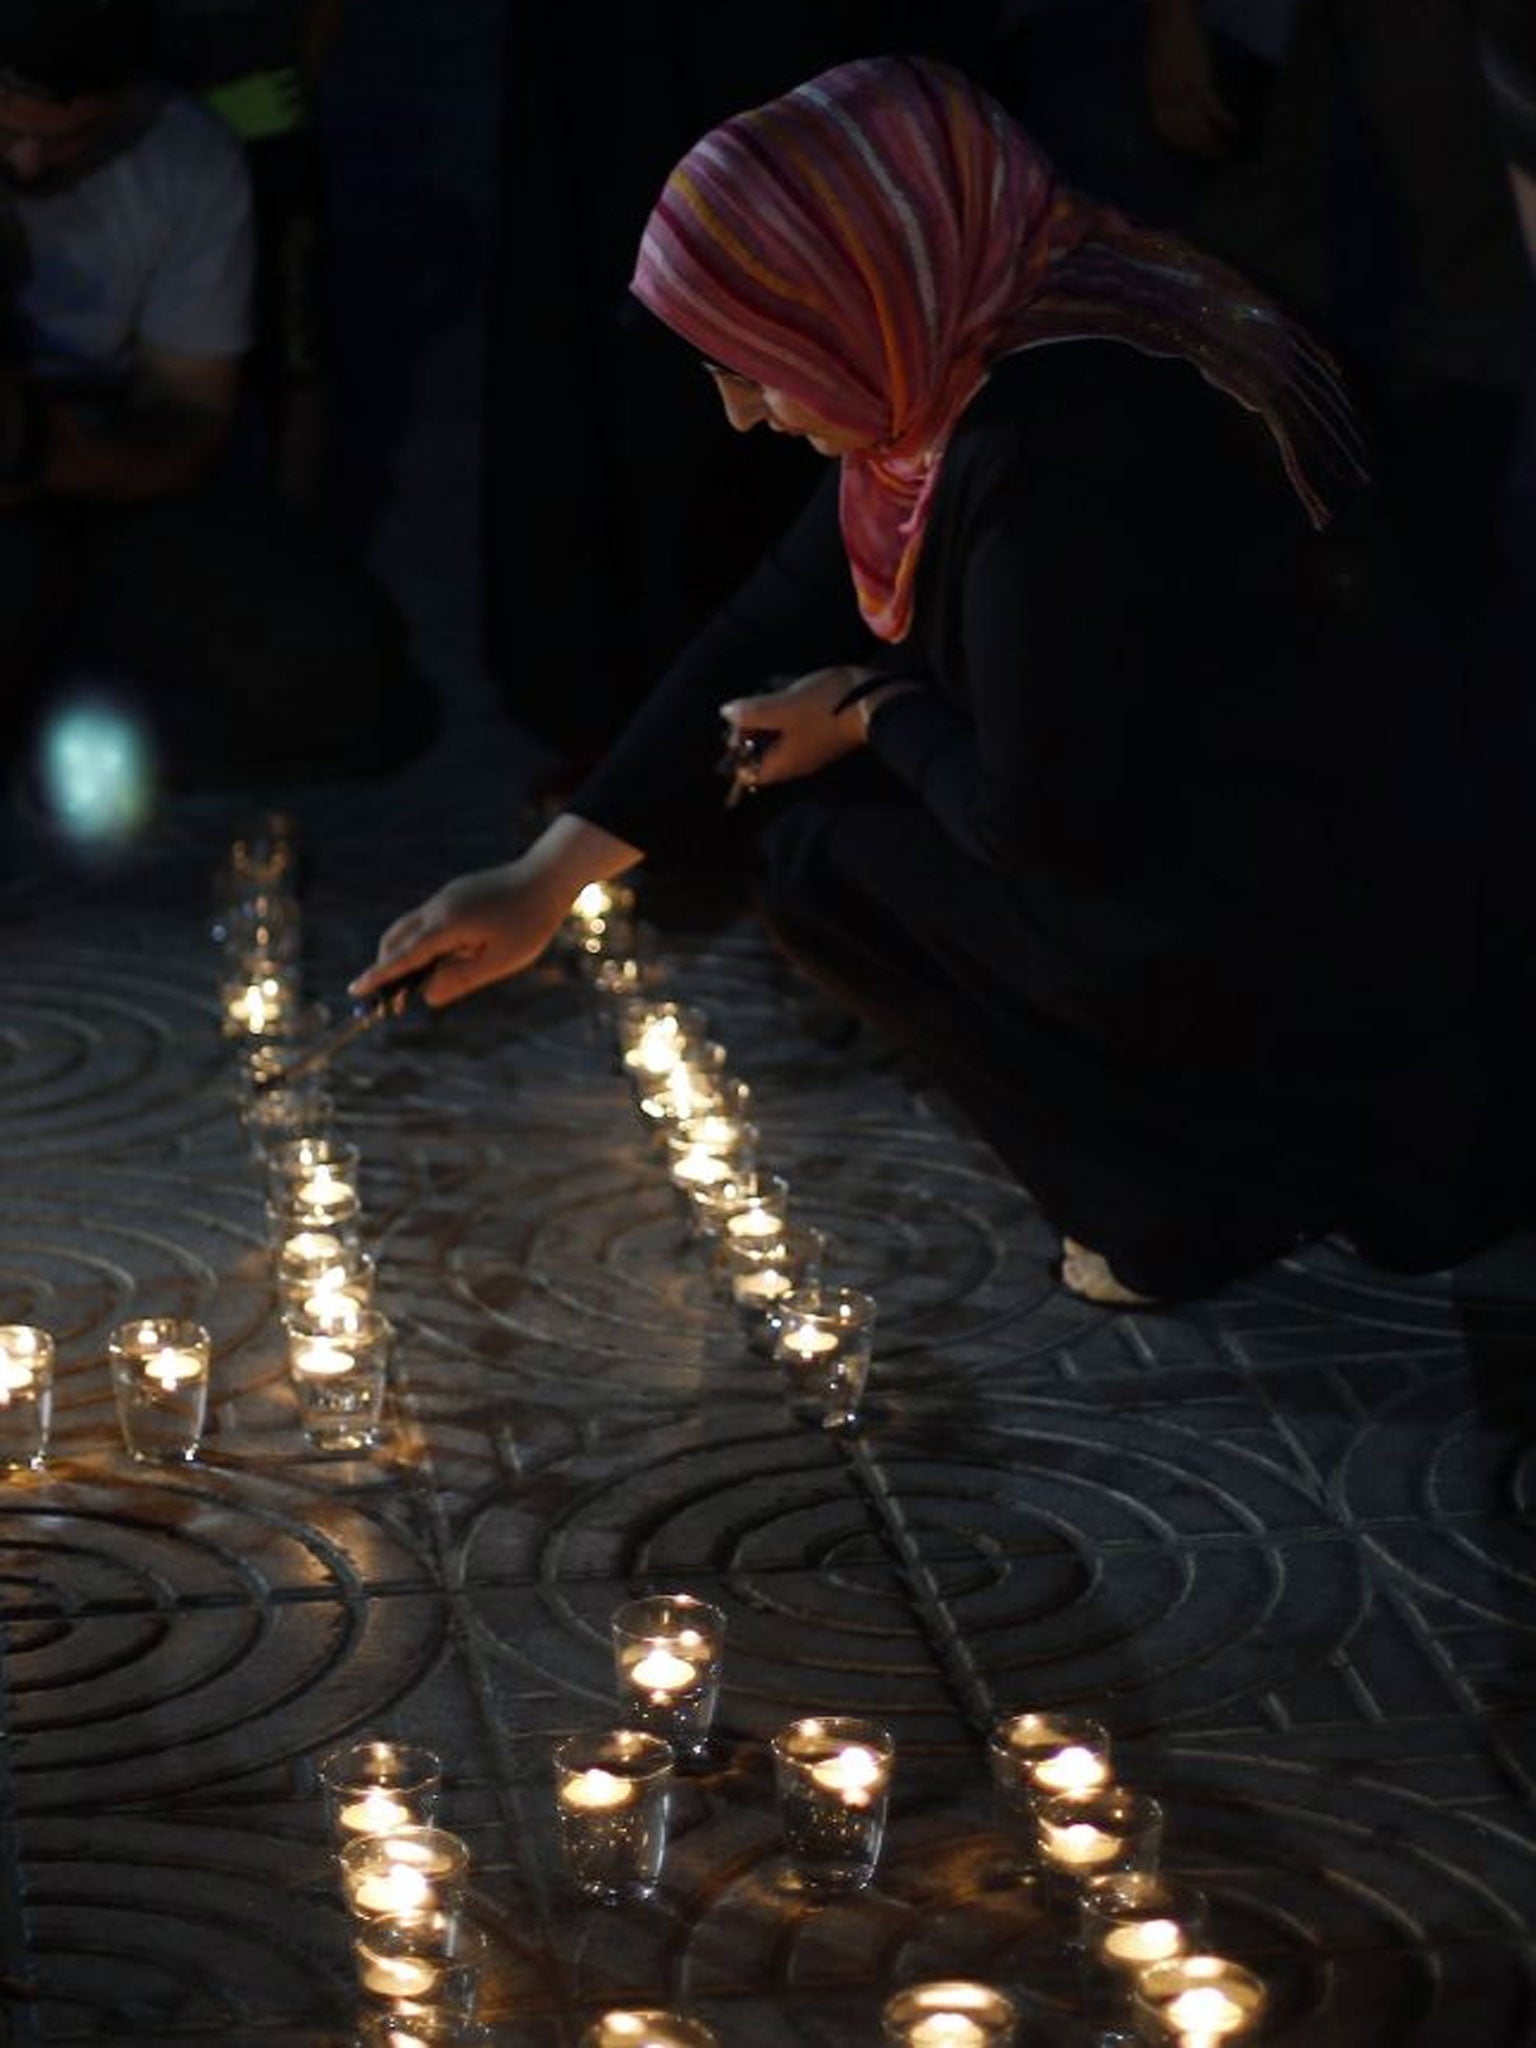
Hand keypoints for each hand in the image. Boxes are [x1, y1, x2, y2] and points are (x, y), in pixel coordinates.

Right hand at [349, 858, 567, 1007]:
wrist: (546, 877)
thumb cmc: (529, 922)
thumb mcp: (500, 960)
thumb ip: (461, 978)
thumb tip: (427, 995)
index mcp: (447, 926)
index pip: (404, 956)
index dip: (379, 975)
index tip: (355, 989)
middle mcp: (438, 908)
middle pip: (397, 939)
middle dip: (387, 966)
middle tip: (392, 998)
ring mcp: (444, 898)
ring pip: (410, 928)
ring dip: (405, 954)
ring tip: (421, 981)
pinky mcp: (454, 895)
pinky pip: (426, 920)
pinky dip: (421, 941)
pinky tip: (445, 957)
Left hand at [719, 665, 879, 789]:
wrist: (874, 701)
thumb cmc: (824, 708)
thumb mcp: (780, 707)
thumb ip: (750, 712)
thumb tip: (727, 713)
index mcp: (784, 763)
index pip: (749, 773)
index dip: (736, 753)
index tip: (736, 727)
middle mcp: (797, 762)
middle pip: (763, 754)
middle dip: (752, 731)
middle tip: (750, 706)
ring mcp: (813, 748)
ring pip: (780, 738)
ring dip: (771, 718)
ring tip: (770, 694)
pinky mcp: (826, 733)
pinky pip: (797, 727)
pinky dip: (789, 712)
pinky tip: (790, 691)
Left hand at [1146, 0, 1238, 158]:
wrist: (1169, 16)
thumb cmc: (1165, 38)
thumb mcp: (1156, 70)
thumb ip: (1161, 89)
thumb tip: (1168, 105)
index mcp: (1153, 96)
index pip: (1165, 130)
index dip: (1180, 144)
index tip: (1192, 153)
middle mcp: (1165, 100)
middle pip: (1184, 133)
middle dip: (1200, 148)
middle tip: (1215, 157)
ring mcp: (1182, 92)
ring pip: (1198, 126)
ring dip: (1214, 140)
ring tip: (1226, 148)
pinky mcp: (1198, 82)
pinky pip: (1213, 110)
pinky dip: (1225, 121)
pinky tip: (1236, 128)